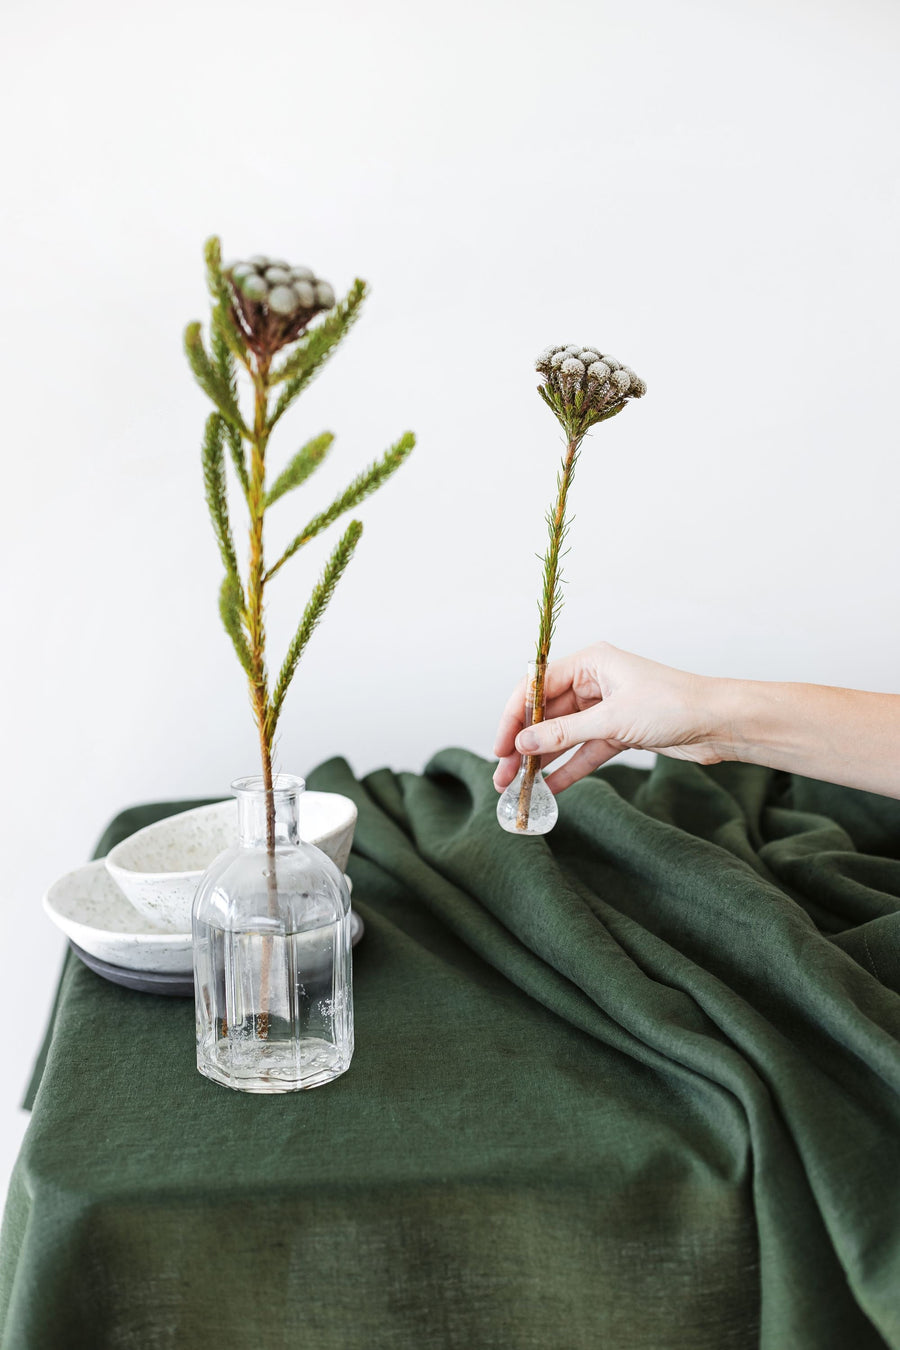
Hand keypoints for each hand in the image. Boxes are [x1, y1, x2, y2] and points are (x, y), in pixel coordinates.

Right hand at [492, 642, 733, 794]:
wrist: (719, 723)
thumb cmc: (673, 705)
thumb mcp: (612, 720)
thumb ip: (564, 733)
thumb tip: (523, 743)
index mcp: (590, 663)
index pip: (536, 687)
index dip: (514, 717)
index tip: (500, 746)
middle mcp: (594, 682)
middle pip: (546, 714)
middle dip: (523, 745)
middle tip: (502, 775)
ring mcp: (606, 708)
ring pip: (563, 736)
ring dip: (541, 761)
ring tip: (517, 787)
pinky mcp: (619, 732)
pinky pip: (584, 751)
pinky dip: (568, 769)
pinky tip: (549, 789)